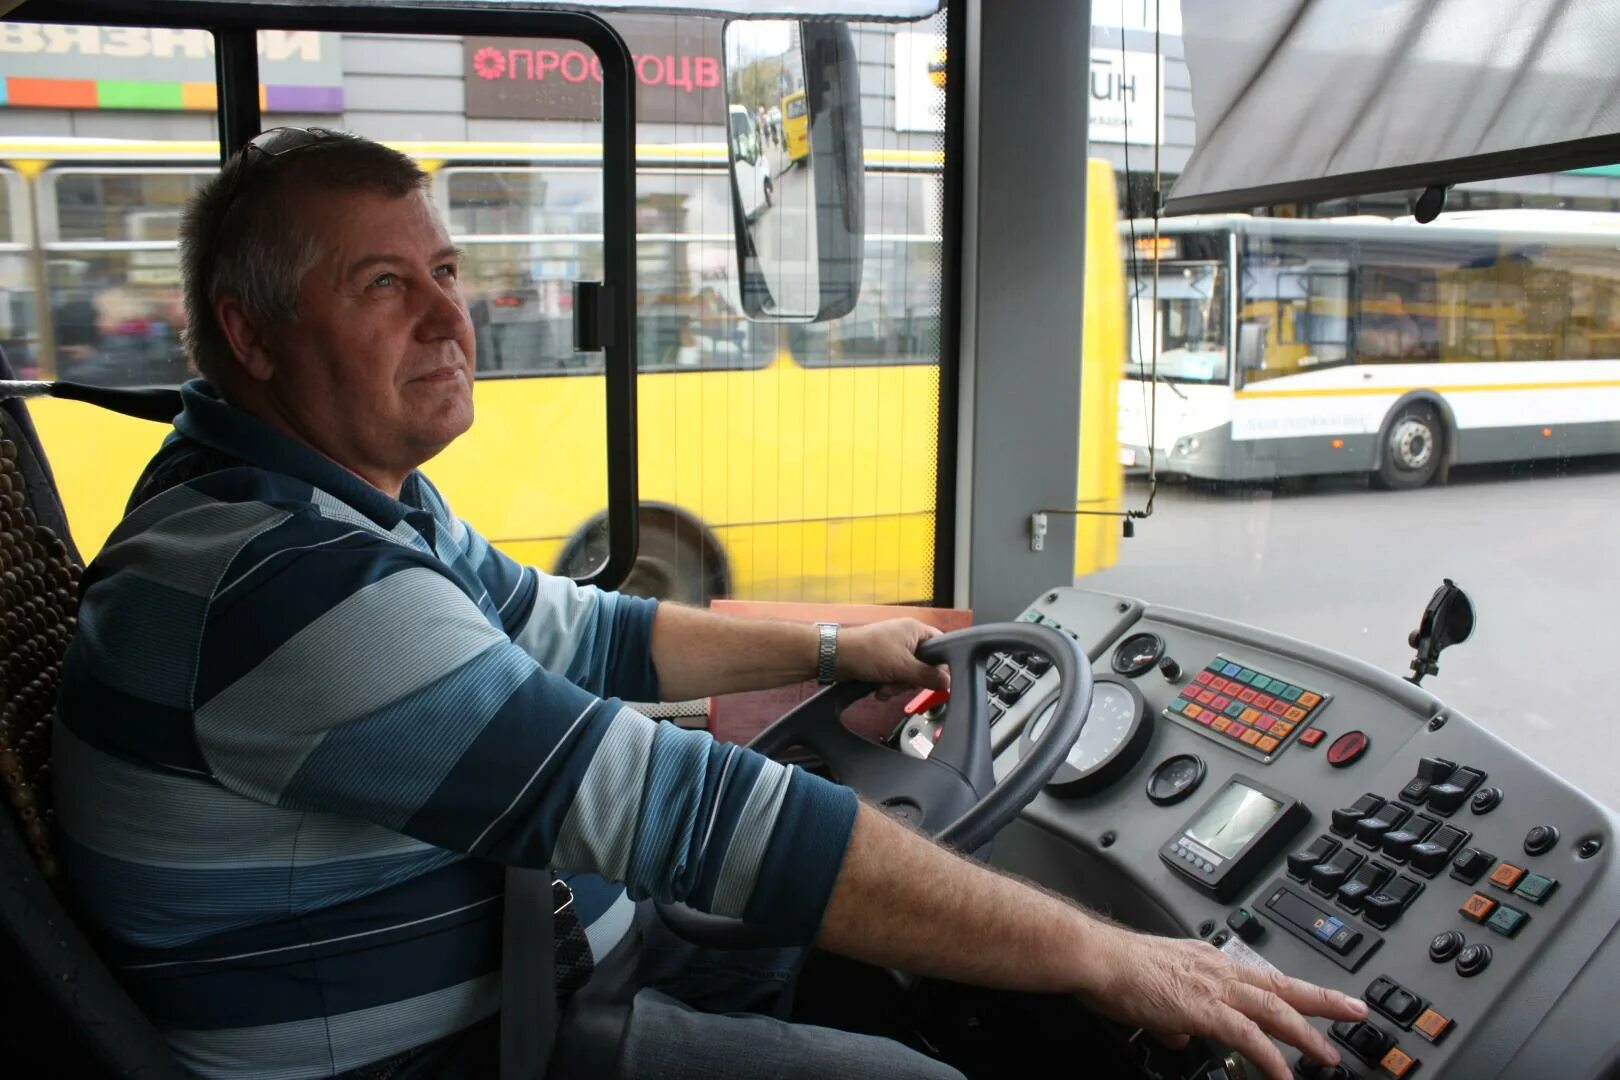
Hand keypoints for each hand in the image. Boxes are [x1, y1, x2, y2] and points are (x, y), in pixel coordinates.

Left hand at [835, 619, 950, 699]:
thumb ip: (928, 676)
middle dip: (911, 680)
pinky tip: (879, 689)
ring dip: (897, 686)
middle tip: (900, 683)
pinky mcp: (883, 660)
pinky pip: (895, 677)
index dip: (941, 665)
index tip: (935, 680)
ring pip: (909, 674)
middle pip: (925, 665)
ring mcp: (895, 649)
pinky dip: (888, 685)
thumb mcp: (903, 667)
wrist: (836, 657)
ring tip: (884, 687)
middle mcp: (907, 637)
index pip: (941, 646)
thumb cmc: (867, 652)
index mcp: (916, 630)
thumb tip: (947, 682)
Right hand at [1080, 926, 1367, 1079]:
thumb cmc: (1117, 970)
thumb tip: (1183, 1035)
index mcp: (1209, 961)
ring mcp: (1215, 987)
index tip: (1318, 999)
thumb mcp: (1156, 994)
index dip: (1295, 990)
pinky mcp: (1206, 1008)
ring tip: (1330, 1056)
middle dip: (1323, 1000)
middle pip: (1283, 986)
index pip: (1262, 978)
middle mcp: (1219, 969)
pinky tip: (1284, 1075)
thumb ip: (1176, 1016)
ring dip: (1308, 1034)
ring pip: (1276, 1009)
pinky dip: (1271, 1057)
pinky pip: (1250, 1036)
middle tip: (1356, 1010)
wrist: (1099, 959)